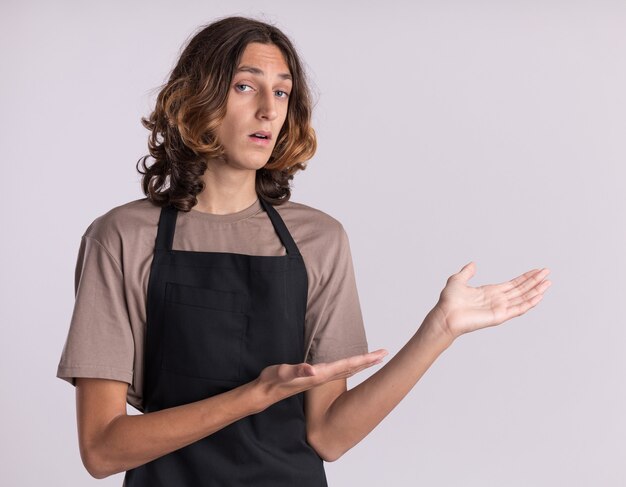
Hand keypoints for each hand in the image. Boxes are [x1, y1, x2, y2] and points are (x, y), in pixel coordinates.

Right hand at [253, 349, 387, 407]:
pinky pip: (340, 370)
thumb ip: (297, 371)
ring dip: (363, 364)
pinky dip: (351, 365)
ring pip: (348, 370)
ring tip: (376, 358)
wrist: (266, 393)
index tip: (379, 355)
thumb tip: (312, 369)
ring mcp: (321, 378)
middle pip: (353, 368)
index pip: (347, 365)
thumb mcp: (283, 373)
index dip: (364, 359)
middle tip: (386, 353)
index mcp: (320, 375)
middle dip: (370, 361)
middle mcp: (324, 377)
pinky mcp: (316, 377)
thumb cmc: (274, 381)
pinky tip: (354, 364)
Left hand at [430, 262, 550, 339]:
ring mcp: (500, 308)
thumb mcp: (458, 280)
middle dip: (534, 281)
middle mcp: (497, 300)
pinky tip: (539, 295)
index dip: (525, 277)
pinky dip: (530, 302)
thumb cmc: (448, 301)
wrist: (445, 315)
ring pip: (523, 298)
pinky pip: (518, 309)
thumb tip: (473, 264)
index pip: (513, 284)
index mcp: (490, 292)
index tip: (537, 271)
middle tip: (547, 272)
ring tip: (548, 282)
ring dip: (536, 290)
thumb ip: (467, 272)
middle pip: (521, 289)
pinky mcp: (500, 316)